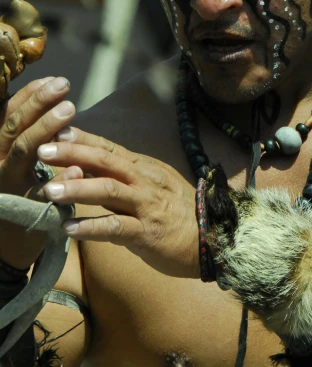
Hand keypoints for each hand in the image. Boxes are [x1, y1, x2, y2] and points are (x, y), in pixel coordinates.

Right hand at [0, 76, 77, 268]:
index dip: (29, 95)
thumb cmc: (16, 186)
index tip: (53, 79)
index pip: (8, 114)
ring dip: (46, 128)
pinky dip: (59, 178)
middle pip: (15, 128)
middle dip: (38, 104)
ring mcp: (9, 185)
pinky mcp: (24, 209)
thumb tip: (47, 88)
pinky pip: (40, 191)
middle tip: (64, 86)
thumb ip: (26, 128)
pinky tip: (77, 167)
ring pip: (24, 151)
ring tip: (70, 109)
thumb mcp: (15, 156)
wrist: (7, 241)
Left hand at [37, 128, 199, 278]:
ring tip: (49, 191)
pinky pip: (117, 227)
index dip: (83, 138)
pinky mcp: (148, 232)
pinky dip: (92, 227)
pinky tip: (69, 229)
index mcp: (144, 168)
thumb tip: (86, 172)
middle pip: (105, 161)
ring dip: (77, 189)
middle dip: (73, 154)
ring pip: (109, 190)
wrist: (213, 237)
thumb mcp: (152, 187)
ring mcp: (146, 206)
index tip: (56, 130)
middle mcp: (144, 181)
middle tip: (43, 151)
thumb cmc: (178, 212)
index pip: (109, 148)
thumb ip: (121, 180)